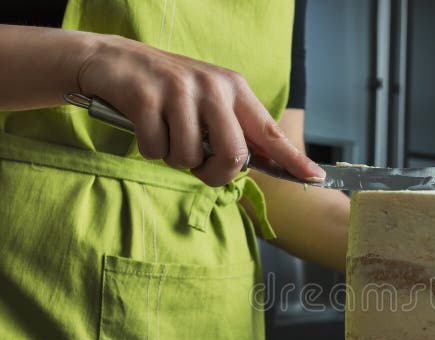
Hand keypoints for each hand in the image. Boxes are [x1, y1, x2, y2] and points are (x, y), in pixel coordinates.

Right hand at [76, 35, 324, 186]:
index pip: (269, 131)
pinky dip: (150, 149)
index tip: (315, 177)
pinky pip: (156, 149)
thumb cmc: (167, 91)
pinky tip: (144, 126)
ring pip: (191, 157)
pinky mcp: (146, 97)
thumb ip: (233, 128)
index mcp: (234, 89)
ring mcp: (179, 90)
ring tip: (167, 135)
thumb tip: (257, 164)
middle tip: (200, 167)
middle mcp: (213, 87)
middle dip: (215, 173)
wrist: (112, 60)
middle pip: (233, 154)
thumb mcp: (208, 101)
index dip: (293, 158)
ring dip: (176, 159)